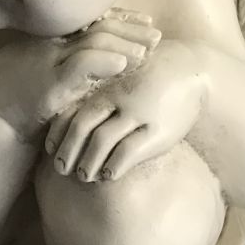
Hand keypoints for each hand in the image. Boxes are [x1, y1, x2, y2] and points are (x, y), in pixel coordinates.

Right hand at [0, 10, 161, 141]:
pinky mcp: (49, 85)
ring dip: (124, 44)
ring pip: (93, 43)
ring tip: (147, 51)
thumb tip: (106, 51)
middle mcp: (52, 44)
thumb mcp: (45, 67)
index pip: (94, 19)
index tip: (146, 19)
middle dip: (130, 28)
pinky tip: (122, 64)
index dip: (122, 17)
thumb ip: (71, 56)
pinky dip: (102, 62)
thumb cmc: (20, 93)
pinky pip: (79, 67)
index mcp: (54, 37)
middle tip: (156, 35)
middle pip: (98, 26)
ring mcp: (49, 62)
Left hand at [45, 40, 205, 181]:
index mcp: (107, 85)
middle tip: (60, 169)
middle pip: (82, 126)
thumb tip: (77, 121)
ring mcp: (139, 112)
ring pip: (102, 140)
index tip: (51, 149)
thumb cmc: (154, 76)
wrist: (193, 68)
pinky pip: (129, 151)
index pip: (73, 110)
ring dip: (87, 163)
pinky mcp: (159, 129)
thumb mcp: (125, 79)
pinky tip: (109, 175)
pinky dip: (114, 166)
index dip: (58, 132)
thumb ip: (105, 96)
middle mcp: (119, 97)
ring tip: (83, 176)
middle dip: (68, 151)